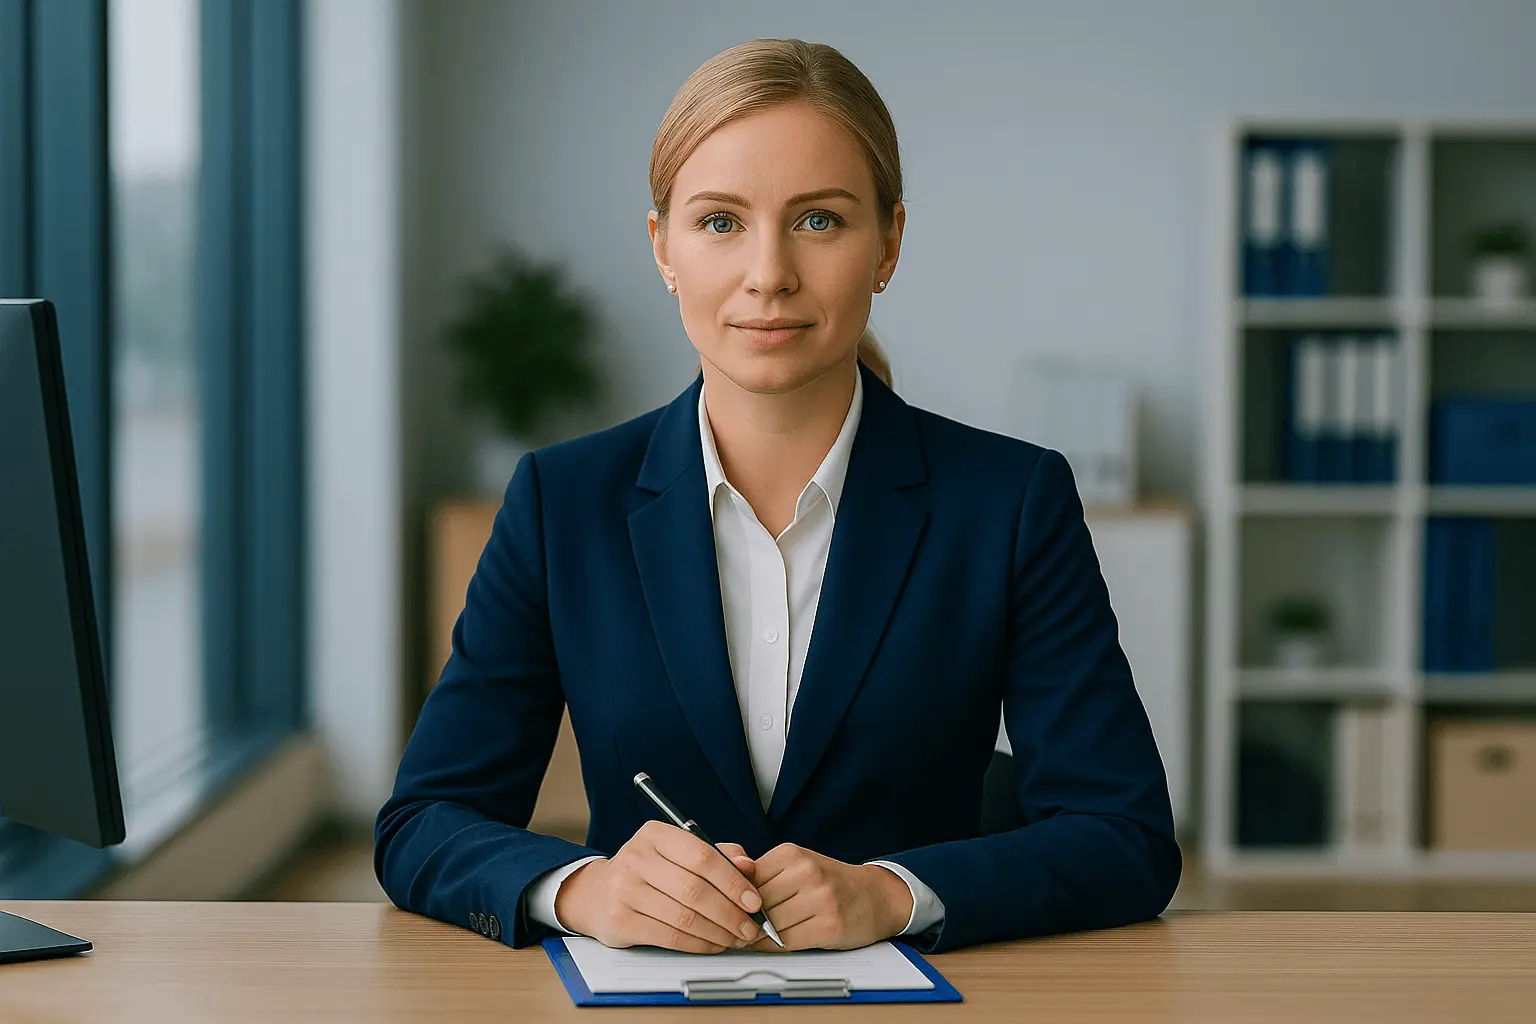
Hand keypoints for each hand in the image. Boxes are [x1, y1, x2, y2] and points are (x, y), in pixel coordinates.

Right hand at [553, 820, 766, 952]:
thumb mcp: (680, 853)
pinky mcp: (620, 920)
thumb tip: (749, 867)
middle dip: (730, 913)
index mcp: (656, 834)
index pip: (702, 856)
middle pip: (695, 890)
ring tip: (735, 938)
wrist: (597, 893)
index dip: (733, 881)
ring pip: (684, 917)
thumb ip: (718, 856)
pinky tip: (712, 944)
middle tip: (749, 927)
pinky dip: (698, 944)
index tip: (754, 901)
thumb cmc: (650, 872)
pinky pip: (669, 937)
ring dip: (717, 933)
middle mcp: (637, 858)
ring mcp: (625, 889)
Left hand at [740, 843, 912, 950]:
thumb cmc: (830, 882)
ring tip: (753, 937)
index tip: (726, 910)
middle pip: (757, 904)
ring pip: (770, 925)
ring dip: (757, 936)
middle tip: (735, 929)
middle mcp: (807, 872)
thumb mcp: (798, 865)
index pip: (746, 880)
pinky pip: (787, 942)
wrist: (875, 895)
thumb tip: (723, 896)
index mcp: (792, 853)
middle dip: (744, 920)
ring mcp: (821, 899)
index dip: (734, 899)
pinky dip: (774, 946)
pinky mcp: (830, 925)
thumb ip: (765, 876)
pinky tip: (773, 943)